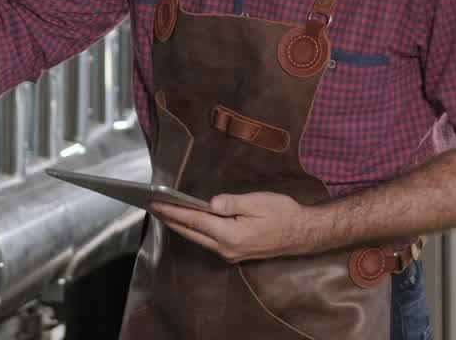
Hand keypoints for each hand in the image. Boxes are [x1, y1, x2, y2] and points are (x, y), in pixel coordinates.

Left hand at [150, 192, 324, 262]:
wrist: (303, 233)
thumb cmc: (283, 214)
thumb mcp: (258, 202)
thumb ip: (232, 203)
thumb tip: (210, 203)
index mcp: (230, 234)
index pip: (194, 220)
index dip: (173, 211)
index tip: (155, 203)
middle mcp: (226, 248)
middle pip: (190, 232)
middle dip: (170, 219)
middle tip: (152, 206)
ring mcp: (230, 253)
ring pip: (197, 238)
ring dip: (180, 225)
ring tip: (165, 211)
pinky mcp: (234, 252)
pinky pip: (207, 241)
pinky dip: (194, 230)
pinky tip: (188, 221)